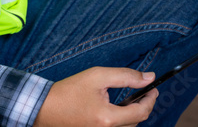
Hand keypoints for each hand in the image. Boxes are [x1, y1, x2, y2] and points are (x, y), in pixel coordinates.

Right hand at [33, 67, 156, 126]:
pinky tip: (117, 110)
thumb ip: (126, 76)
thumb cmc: (68, 92)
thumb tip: (149, 78)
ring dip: (132, 115)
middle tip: (144, 92)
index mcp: (108, 118)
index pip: (141, 112)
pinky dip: (121, 121)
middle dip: (143, 107)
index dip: (151, 99)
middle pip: (136, 123)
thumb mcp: (98, 76)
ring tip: (130, 100)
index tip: (153, 89)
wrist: (44, 108)